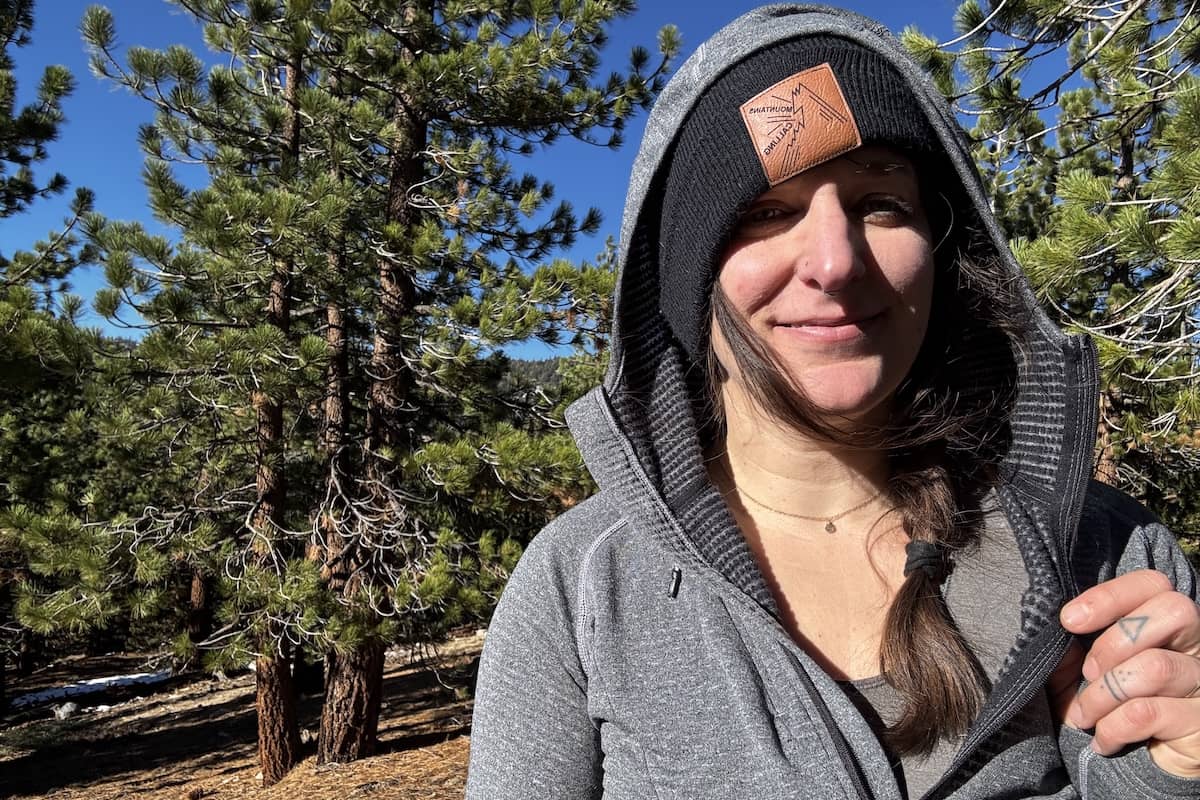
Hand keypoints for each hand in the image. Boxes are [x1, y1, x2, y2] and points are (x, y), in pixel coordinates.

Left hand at [1058, 569, 1199, 777]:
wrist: (1128, 772)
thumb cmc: (1104, 709)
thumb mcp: (1077, 673)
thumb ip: (1073, 643)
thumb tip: (1057, 620)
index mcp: (1166, 626)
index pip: (1154, 584)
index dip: (1110, 595)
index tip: (1069, 620)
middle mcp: (1196, 649)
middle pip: (1176, 610)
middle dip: (1116, 641)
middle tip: (1088, 672)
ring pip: (1156, 665)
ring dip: (1103, 693)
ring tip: (1084, 716)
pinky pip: (1150, 712)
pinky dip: (1113, 727)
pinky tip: (1103, 740)